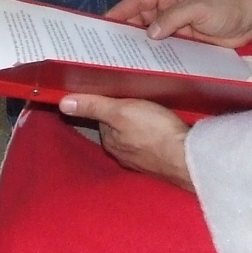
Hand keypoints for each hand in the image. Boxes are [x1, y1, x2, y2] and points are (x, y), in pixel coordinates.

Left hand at [58, 94, 192, 190]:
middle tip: (138, 97)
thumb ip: (93, 106)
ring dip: (142, 124)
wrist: (188, 158)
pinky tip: (165, 128)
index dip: (109, 102)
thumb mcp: (121, 111)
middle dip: (125, 114)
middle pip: (119, 127)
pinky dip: (156, 135)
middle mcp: (122, 153)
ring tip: (153, 110)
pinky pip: (153, 143)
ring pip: (136, 136)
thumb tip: (63, 103)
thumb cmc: (155, 132)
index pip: (102, 117)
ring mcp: (142, 159)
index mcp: (110, 141)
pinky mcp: (160, 160)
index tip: (120, 92)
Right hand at [107, 0, 251, 47]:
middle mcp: (169, 6)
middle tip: (106, 47)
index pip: (138, 0)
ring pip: (150, 34)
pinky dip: (154, 54)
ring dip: (138, 44)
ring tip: (119, 59)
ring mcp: (176, 24)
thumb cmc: (227, 7)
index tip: (102, 24)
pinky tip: (144, 65)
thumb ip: (173, 17)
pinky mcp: (185, 40)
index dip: (120, 11)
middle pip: (140, 18)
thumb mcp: (199, 7)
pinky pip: (164, 46)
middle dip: (124, 31)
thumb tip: (149, 33)